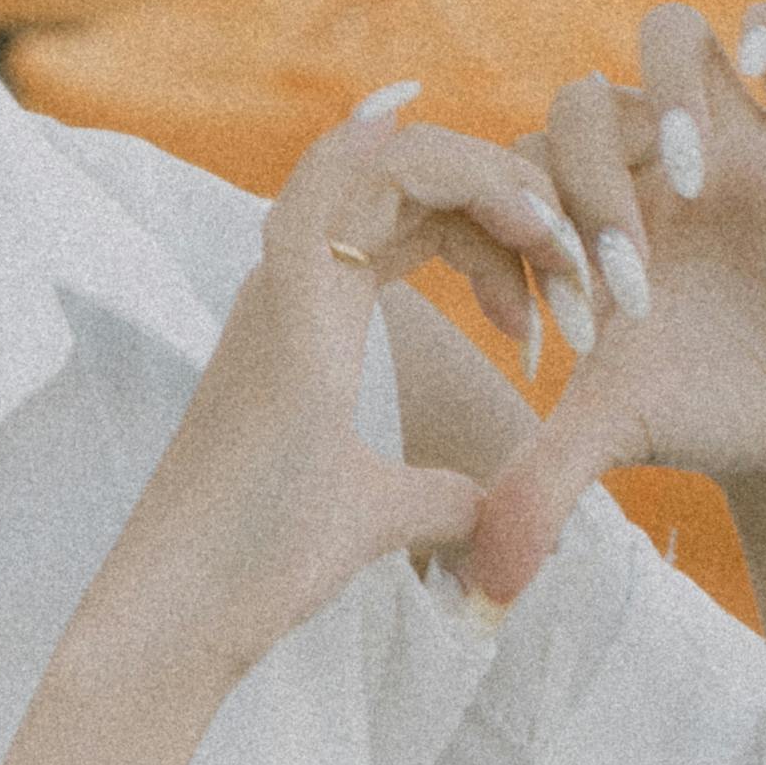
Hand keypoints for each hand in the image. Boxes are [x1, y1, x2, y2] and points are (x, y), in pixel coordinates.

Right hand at [81, 93, 578, 710]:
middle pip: (412, 172)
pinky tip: (491, 181)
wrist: (188, 606)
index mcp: (312, 310)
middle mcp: (294, 277)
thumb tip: (482, 510)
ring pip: (393, 158)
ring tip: (557, 237)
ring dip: (492, 180)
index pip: (414, 215)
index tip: (548, 320)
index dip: (496, 238)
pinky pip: (360, 180)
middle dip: (510, 199)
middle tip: (577, 266)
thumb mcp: (379, 513)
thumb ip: (434, 498)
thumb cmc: (261, 564)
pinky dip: (434, 163)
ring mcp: (284, 279)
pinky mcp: (286, 300)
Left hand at [452, 2, 765, 604]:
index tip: (566, 317)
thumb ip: (540, 483)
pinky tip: (764, 80)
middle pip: (582, 103)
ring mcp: (728, 138)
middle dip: (591, 183)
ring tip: (690, 188)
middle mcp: (644, 163)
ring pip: (671, 42)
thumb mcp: (612, 434)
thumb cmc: (699, 417)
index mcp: (579, 211)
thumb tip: (475, 586)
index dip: (523, 217)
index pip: (517, 159)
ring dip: (668, 101)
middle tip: (629, 281)